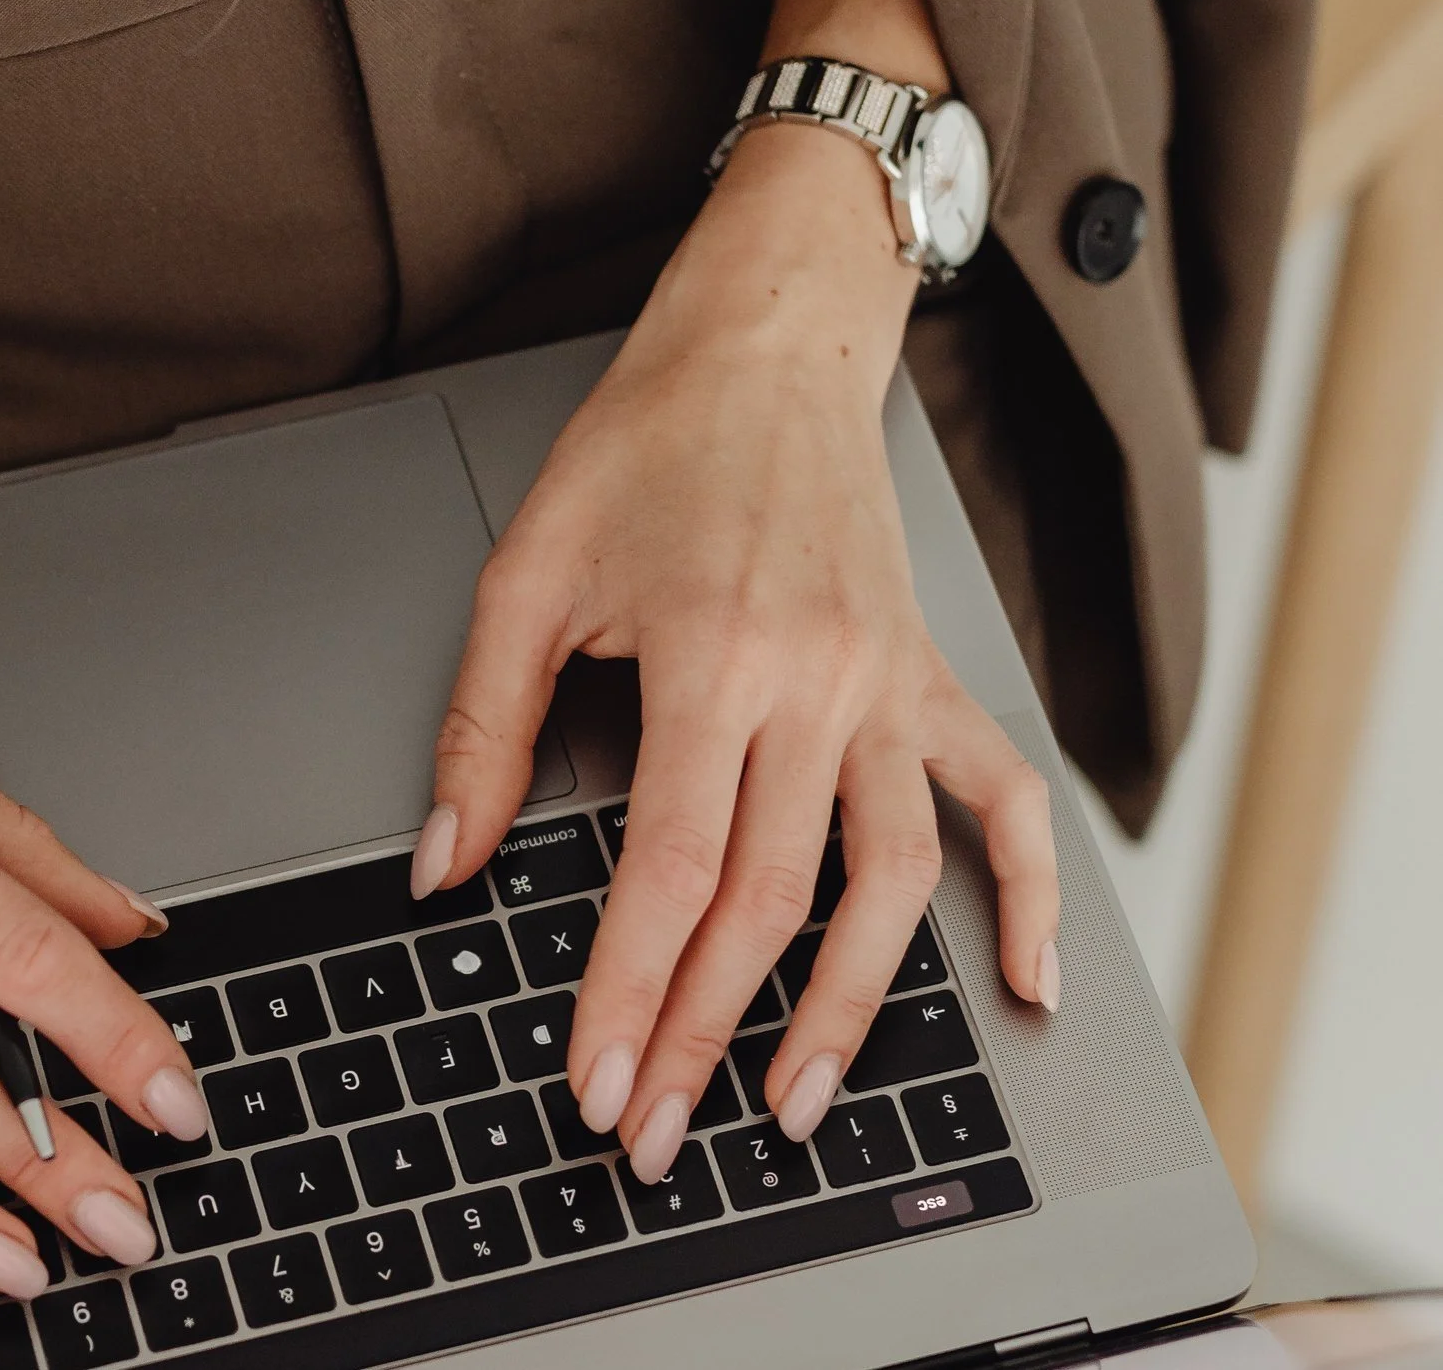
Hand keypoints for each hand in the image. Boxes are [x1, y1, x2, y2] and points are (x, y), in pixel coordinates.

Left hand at [416, 123, 1059, 1185]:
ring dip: (852, 1007)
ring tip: (796, 1103)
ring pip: (893, 879)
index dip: (629, 990)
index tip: (599, 1080)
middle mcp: (817, 679)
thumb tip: (444, 863)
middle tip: (660, 1129)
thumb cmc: (644, 444)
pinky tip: (1024, 983)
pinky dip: (1032, 894)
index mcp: (710, 653)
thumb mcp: (528, 570)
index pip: (672, 868)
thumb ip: (484, 727)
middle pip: (774, 899)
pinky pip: (1003, 796)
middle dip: (707, 1031)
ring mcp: (890, 681)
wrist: (763, 347)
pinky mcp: (930, 672)